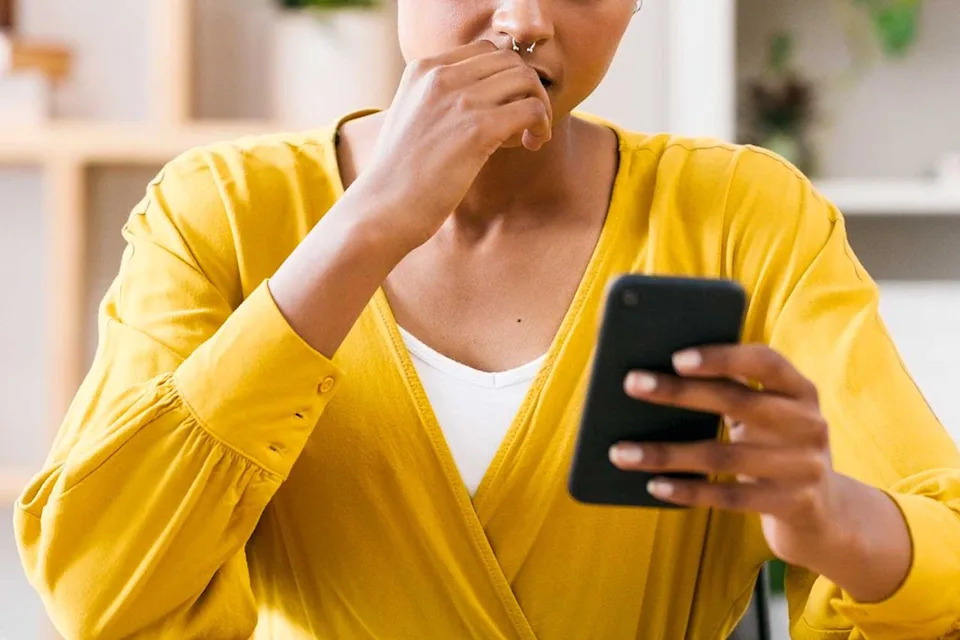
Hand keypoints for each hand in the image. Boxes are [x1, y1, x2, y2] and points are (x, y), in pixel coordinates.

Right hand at [355, 40, 553, 249]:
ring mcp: (460, 100)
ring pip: (526, 79)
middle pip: (510, 60)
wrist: (384, 207)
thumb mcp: (411, 117)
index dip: (504, 76)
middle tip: (525, 122)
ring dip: (539, 105)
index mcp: (423, 69)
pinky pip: (531, 109)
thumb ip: (439, 98)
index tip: (506, 106)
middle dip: (527, 88)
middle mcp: (441, 76)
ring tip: (531, 134)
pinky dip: (541, 125)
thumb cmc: (399, 174)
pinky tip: (531, 144)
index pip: (484, 50)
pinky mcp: (478, 129)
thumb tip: (481, 98)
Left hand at [607, 344, 910, 600]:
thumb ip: (730, 391)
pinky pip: (729, 496)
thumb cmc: (772, 447)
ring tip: (620, 451)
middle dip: (677, 391)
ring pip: (722, 455)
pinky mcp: (793, 505)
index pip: (764, 361)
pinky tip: (653, 486)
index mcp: (800, 390)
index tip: (676, 357)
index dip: (722, 356)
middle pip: (736, 401)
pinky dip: (687, 490)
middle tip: (630, 383)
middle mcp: (809, 423)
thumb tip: (653, 376)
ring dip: (664, 453)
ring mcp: (804, 466)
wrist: (824, 514)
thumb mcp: (764, 416)